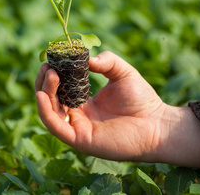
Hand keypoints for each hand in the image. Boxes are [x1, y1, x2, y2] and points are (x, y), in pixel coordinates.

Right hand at [35, 51, 199, 167]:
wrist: (157, 124)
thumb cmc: (142, 100)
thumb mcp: (122, 72)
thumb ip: (106, 61)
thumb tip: (87, 58)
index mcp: (85, 102)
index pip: (60, 89)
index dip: (53, 75)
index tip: (51, 59)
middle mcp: (78, 116)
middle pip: (51, 100)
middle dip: (45, 82)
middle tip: (47, 66)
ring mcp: (78, 128)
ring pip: (49, 112)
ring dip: (44, 93)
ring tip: (49, 74)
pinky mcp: (80, 140)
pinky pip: (56, 126)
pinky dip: (45, 111)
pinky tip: (42, 95)